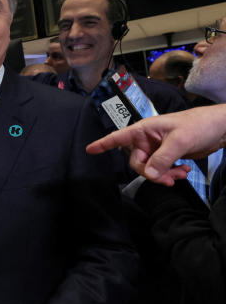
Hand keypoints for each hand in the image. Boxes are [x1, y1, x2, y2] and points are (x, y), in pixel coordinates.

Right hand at [86, 105, 225, 184]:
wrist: (221, 128)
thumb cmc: (199, 125)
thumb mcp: (180, 141)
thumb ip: (162, 158)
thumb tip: (148, 173)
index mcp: (145, 129)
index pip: (119, 137)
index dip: (103, 144)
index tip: (89, 150)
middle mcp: (147, 139)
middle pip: (136, 162)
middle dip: (150, 172)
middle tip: (167, 178)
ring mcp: (157, 148)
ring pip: (149, 168)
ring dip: (163, 175)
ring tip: (180, 175)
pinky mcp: (167, 156)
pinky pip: (160, 169)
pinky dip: (170, 173)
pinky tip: (183, 172)